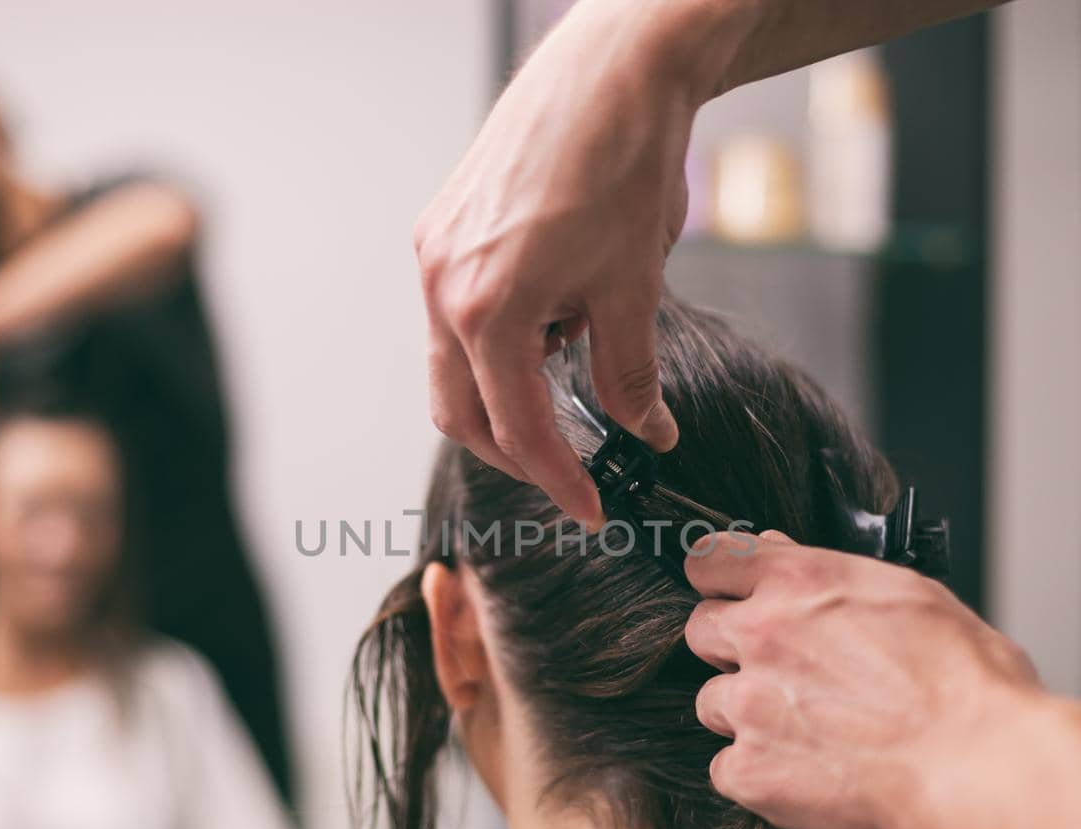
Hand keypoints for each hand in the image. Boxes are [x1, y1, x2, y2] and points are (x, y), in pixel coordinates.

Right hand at [416, 0, 727, 524]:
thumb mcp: (635, 288)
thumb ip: (631, 375)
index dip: (558, 479)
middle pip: (462, 410)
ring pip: (454, 362)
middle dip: (516, 451)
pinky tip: (554, 319)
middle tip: (570, 471)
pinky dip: (500, 338)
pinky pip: (458, 310)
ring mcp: (436, 252)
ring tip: (571, 376)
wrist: (612, 68)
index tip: (591, 508)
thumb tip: (644, 432)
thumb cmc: (624, 162)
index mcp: (488, 309)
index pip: (517, 428)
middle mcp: (444, 284)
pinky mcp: (444, 225)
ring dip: (507, 390)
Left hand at [683, 530, 1049, 828]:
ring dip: (746, 715)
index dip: (719, 580)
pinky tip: (807, 775)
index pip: (711, 561)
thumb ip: (836, 577)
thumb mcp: (912, 596)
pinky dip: (758, 774)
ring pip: (712, 703)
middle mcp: (763, 636)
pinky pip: (726, 768)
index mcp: (801, 583)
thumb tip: (786, 554)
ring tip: (809, 732)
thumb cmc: (970, 688)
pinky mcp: (750, 771)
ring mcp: (750, 706)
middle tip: (784, 673)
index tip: (728, 594)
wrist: (981, 771)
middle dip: (734, 649)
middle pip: (701, 631)